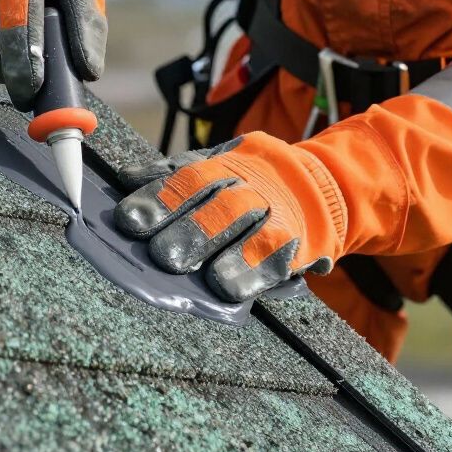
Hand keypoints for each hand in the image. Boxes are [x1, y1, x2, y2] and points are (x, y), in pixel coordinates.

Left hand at [114, 133, 347, 301]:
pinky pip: (271, 253)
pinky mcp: (296, 240)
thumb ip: (174, 174)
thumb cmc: (252, 181)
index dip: (157, 196)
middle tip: (156, 250)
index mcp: (222, 163)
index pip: (185, 176)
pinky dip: (247, 271)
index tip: (127, 219)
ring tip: (177, 266)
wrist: (324, 184)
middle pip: (211, 200)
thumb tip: (126, 177)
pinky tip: (225, 287)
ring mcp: (273, 209)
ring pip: (239, 223)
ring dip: (207, 245)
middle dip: (180, 224)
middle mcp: (247, 183)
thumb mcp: (216, 165)